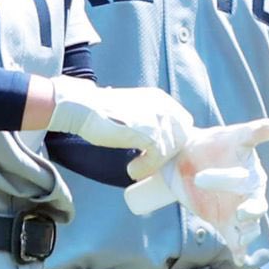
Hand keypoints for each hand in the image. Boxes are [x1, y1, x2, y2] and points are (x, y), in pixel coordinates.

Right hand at [48, 76, 192, 162]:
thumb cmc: (103, 111)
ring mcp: (157, 119)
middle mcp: (164, 106)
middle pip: (182, 138)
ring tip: (136, 169)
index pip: (184, 124)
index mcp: (162, 99)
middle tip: (149, 164)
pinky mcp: (148, 133)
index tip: (160, 154)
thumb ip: (149, 120)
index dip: (175, 141)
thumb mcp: (135, 110)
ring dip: (154, 164)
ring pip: (170, 150)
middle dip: (168, 154)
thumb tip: (159, 142)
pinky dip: (146, 167)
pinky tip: (132, 170)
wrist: (84, 107)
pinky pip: (157, 157)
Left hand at [123, 119, 268, 255]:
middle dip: (250, 214)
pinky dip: (239, 251)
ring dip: (247, 235)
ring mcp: (238, 213)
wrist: (188, 160)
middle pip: (255, 209)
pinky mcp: (226, 225)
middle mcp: (249, 197)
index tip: (229, 177)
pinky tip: (239, 258)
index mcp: (254, 177)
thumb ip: (252, 133)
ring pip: (249, 229)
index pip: (251, 183)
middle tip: (240, 213)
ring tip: (240, 239)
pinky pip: (236, 241)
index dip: (235, 181)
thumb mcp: (231, 136)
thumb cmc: (214, 144)